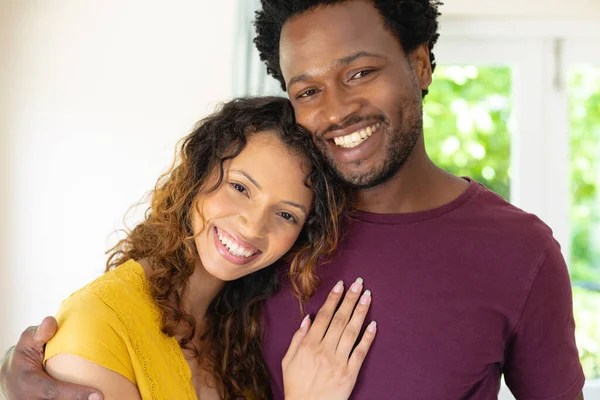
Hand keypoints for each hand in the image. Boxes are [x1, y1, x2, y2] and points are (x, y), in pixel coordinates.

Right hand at [0, 316, 102, 399]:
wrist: (13, 374)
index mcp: (29, 382)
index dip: (74, 393)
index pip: (52, 391)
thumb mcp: (28, 342)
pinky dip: (77, 398)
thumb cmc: (24, 355)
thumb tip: (51, 321)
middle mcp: (31, 398)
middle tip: (102, 397)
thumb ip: (39, 333)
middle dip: (80, 399)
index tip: (97, 394)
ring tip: (100, 396)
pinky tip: (91, 396)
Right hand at [282, 278, 376, 399]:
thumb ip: (297, 338)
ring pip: (352, 331)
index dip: (333, 299)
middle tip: (359, 284)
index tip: (341, 285)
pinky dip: (368, 337)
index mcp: (309, 345)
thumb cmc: (296, 386)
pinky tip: (374, 324)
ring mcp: (339, 361)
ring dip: (361, 312)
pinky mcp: (350, 373)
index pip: (324, 316)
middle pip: (340, 319)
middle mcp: (324, 350)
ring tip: (368, 296)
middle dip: (350, 299)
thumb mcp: (288, 361)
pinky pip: (360, 352)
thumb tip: (308, 318)